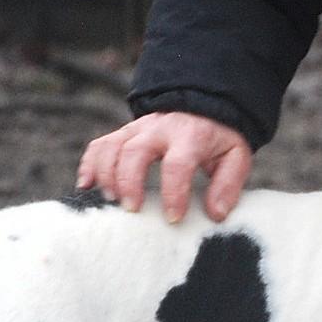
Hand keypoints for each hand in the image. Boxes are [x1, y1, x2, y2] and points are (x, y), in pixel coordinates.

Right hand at [77, 113, 252, 222]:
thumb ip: (228, 185)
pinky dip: (88, 165)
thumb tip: (215, 214)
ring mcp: (137, 129)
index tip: (173, 217)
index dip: (173, 192)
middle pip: (134, 150)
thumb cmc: (218, 138)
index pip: (178, 163)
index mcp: (190, 135)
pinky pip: (98, 146)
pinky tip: (86, 187)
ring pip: (110, 146)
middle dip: (129, 181)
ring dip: (105, 175)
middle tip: (132, 209)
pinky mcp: (123, 134)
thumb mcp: (235, 157)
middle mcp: (159, 129)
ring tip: (111, 201)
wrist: (204, 104)